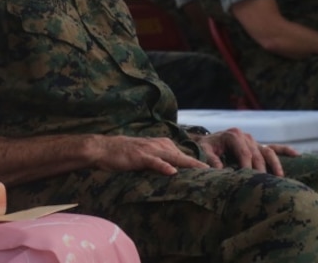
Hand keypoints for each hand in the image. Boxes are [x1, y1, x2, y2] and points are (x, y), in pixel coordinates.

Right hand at [88, 135, 208, 174]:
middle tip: (214, 173)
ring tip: (202, 172)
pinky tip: (172, 172)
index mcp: (160, 144)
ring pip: (172, 156)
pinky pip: (153, 161)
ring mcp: (149, 150)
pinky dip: (163, 166)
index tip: (211, 171)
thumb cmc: (124, 154)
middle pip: (182, 155)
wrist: (103, 148)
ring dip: (187, 164)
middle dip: (198, 164)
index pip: (182, 154)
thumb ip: (160, 160)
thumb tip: (173, 171)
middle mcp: (158, 145)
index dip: (196, 163)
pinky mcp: (139, 156)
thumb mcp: (145, 156)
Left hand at [193, 127, 297, 176]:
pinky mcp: (259, 146)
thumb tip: (220, 170)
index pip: (244, 152)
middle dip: (261, 169)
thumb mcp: (204, 151)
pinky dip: (286, 150)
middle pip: (257, 154)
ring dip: (275, 164)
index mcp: (233, 135)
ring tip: (280, 177)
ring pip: (268, 152)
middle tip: (265, 184)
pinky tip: (297, 155)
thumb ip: (211, 159)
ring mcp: (254, 141)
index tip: (249, 178)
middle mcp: (246, 137)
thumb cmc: (205, 147)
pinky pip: (274, 148)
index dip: (247, 166)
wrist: (208, 141)